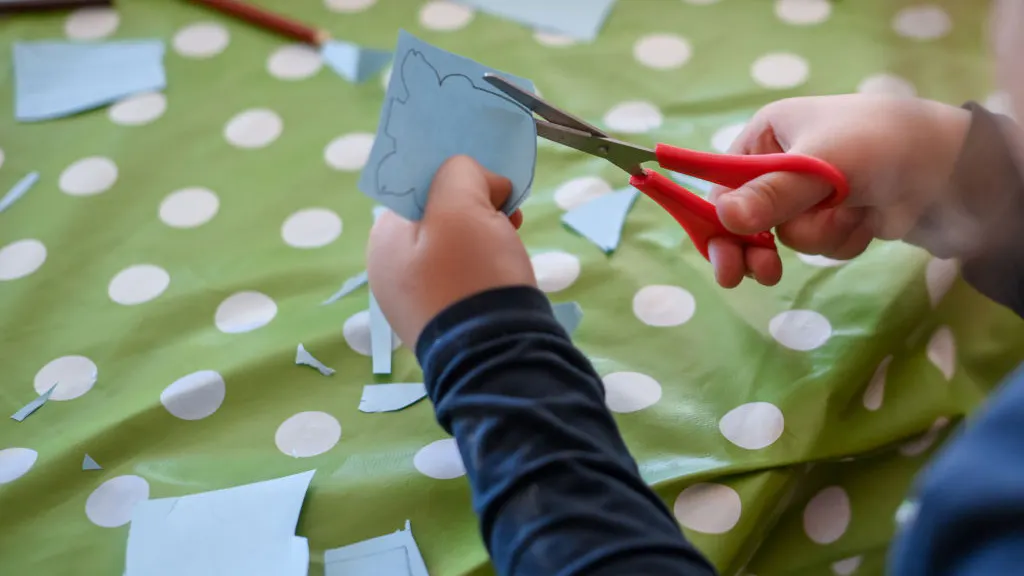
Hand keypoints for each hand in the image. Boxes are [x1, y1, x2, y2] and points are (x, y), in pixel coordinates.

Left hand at [367, 156, 535, 347]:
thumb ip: (462, 173)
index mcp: (383, 240)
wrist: (497, 356)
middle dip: (479, 210)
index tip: (491, 189)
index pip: (420, 188)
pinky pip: (467, 279)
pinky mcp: (446, 322)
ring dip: (489, 238)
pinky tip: (507, 274)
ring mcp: (417, 302)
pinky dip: (489, 269)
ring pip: (458, 248)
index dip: (459, 179)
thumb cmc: (472, 275)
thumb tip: (483, 182)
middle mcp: (392, 272)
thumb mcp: (461, 205)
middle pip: (441, 218)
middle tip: (508, 217)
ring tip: (512, 245)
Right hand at [708, 94, 970, 287]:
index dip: (715, 222)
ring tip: (850, 216)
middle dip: (757, 247)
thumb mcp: (822, 166)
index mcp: (768, 136)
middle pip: (745, 218)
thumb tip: (724, 216)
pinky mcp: (833, 217)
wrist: (950, 168)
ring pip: (787, 236)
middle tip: (759, 274)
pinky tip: (867, 219)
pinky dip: (842, 239)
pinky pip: (818, 245)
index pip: (722, 183)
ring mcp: (808, 194)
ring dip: (819, 234)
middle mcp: (781, 163)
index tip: (720, 256)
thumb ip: (773, 194)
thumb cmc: (880, 144)